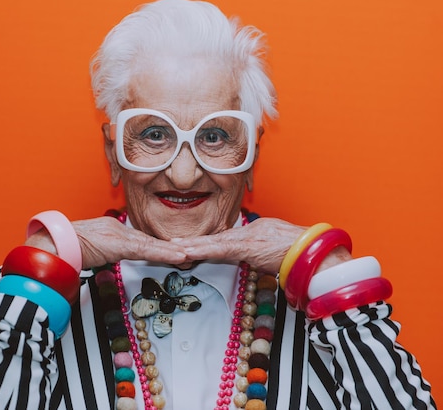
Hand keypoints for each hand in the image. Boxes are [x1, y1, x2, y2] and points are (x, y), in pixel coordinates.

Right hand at [26, 216, 187, 269]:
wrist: (56, 244)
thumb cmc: (67, 249)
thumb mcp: (91, 251)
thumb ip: (103, 254)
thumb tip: (106, 259)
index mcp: (114, 232)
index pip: (140, 240)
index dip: (158, 246)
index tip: (174, 250)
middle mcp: (120, 230)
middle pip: (150, 241)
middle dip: (170, 248)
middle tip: (190, 252)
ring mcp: (121, 235)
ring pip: (152, 245)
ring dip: (173, 250)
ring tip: (191, 253)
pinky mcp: (121, 243)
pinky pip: (147, 249)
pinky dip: (164, 253)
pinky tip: (179, 256)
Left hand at [173, 218, 305, 274]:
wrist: (317, 252)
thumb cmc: (303, 251)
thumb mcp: (277, 248)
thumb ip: (260, 251)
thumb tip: (251, 258)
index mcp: (255, 233)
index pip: (225, 239)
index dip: (206, 243)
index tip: (189, 245)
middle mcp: (249, 232)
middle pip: (216, 239)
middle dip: (194, 243)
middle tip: (172, 244)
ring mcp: (249, 238)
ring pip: (215, 242)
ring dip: (194, 246)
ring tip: (175, 247)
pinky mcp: (249, 246)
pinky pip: (222, 248)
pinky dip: (204, 249)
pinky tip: (190, 251)